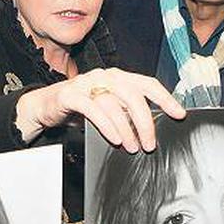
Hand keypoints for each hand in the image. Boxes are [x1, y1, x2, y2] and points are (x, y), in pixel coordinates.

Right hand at [15, 68, 185, 151]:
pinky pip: (92, 109)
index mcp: (118, 77)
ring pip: (114, 104)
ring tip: (133, 147)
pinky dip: (106, 125)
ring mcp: (86, 83)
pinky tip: (115, 139)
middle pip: (133, 95)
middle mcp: (105, 76)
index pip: (148, 83)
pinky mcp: (70, 94)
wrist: (44, 106)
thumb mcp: (107, 108)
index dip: (166, 98)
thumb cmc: (80, 109)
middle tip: (150, 143)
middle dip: (145, 122)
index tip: (179, 114)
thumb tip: (150, 131)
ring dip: (126, 129)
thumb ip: (126, 113)